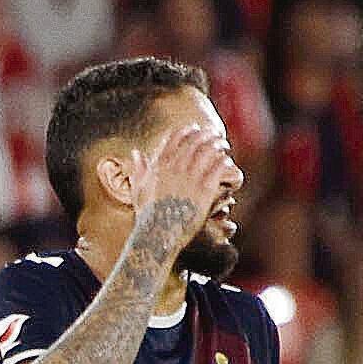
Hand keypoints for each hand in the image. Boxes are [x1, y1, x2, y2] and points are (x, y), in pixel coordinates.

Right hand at [129, 119, 236, 256]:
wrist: (158, 235)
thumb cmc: (147, 216)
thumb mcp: (138, 190)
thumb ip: (138, 169)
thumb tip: (135, 153)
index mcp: (159, 166)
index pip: (175, 138)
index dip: (188, 130)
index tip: (196, 128)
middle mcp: (175, 168)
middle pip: (195, 141)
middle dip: (206, 134)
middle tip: (214, 134)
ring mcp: (191, 178)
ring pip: (209, 151)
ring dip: (218, 144)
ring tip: (223, 145)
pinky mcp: (205, 190)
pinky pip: (218, 168)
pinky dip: (224, 161)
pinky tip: (227, 161)